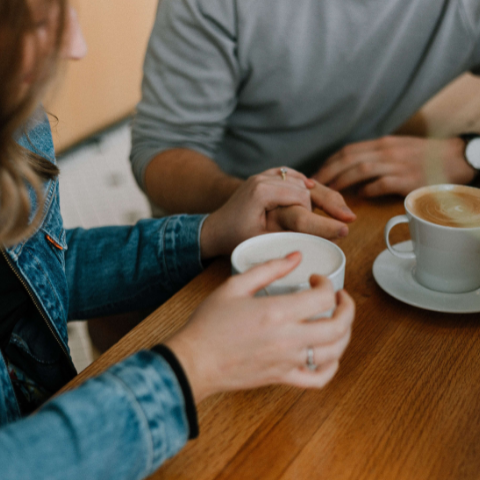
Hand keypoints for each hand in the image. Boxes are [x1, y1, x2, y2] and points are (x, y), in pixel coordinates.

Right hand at [166, 252, 354, 402]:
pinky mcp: (282, 378)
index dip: (327, 283)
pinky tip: (328, 354)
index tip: (316, 279)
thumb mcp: (235, 286)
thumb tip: (295, 257)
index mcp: (277, 312)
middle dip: (348, 307)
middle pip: (339, 326)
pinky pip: (318, 379)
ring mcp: (288, 362)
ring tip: (338, 321)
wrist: (194, 360)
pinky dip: (332, 367)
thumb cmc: (210, 323)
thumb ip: (268, 268)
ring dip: (345, 334)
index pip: (323, 297)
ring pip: (335, 352)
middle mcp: (288, 339)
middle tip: (340, 297)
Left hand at [201, 167, 355, 257]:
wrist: (214, 228)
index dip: (320, 215)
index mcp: (262, 190)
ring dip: (320, 193)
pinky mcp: (265, 178)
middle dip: (329, 202)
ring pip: (300, 180)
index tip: (340, 228)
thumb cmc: (235, 237)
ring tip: (341, 209)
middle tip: (349, 217)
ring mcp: (264, 175)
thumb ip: (289, 233)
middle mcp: (263, 177)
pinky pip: (291, 176)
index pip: (301, 198)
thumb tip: (320, 236)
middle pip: (305, 186)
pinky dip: (305, 183)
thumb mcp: (262, 239)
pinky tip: (318, 190)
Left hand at [314, 136, 474, 197]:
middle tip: (314, 185)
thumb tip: (354, 169)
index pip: (348, 150)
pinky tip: (358, 197)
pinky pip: (382, 183)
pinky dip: (367, 189)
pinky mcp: (408, 178)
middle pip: (349, 158)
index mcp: (382, 144)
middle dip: (328, 172)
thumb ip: (376, 156)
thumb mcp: (398, 149)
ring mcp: (397, 164)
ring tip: (329, 192)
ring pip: (361, 169)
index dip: (329, 162)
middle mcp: (386, 151)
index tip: (317, 174)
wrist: (457, 158)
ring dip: (342, 181)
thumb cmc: (425, 156)